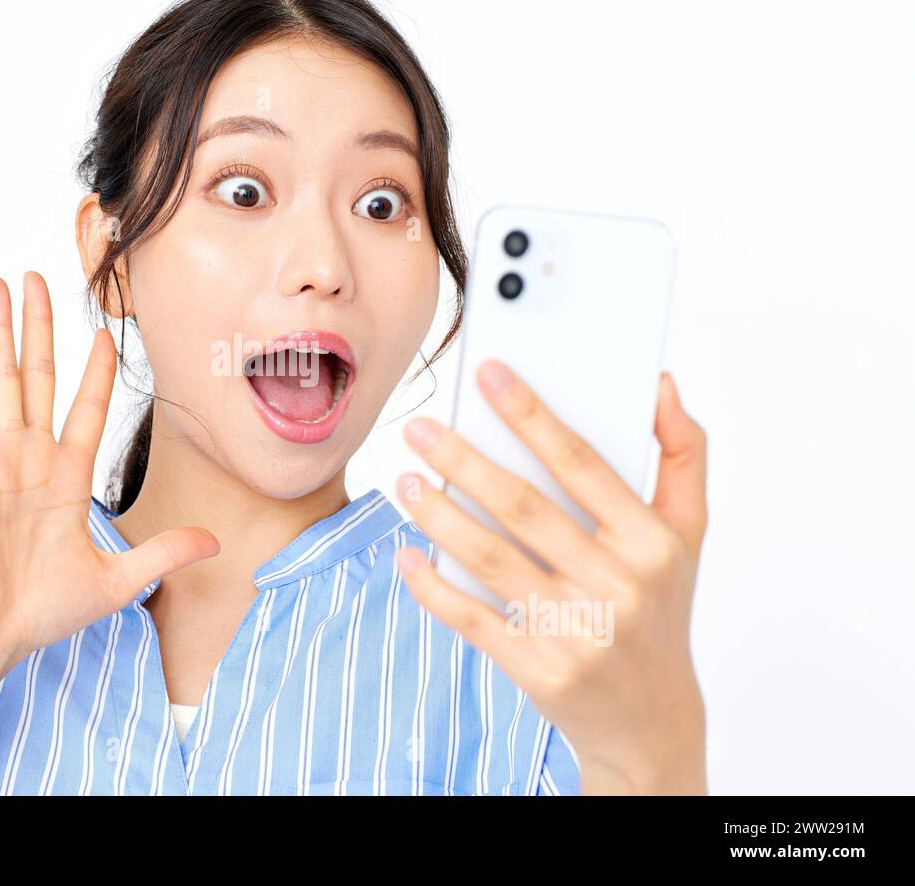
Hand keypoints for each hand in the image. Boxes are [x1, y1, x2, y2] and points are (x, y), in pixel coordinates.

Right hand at [0, 272, 219, 675]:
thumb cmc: (43, 613)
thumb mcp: (119, 581)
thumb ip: (165, 554)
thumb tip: (215, 542)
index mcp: (67, 478)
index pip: (88, 409)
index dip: (96, 371)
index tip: (103, 333)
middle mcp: (34, 460)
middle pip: (43, 377)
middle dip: (42, 326)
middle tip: (38, 277)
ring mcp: (0, 461)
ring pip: (4, 380)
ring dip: (0, 330)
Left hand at [394, 360, 708, 794]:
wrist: (650, 719)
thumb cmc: (659, 608)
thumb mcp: (687, 534)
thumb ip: (682, 454)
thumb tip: (660, 384)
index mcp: (652, 542)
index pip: (582, 463)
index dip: (532, 414)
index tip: (490, 374)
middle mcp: (619, 586)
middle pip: (524, 508)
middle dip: (464, 460)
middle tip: (419, 427)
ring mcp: (578, 632)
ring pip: (491, 559)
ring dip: (439, 516)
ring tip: (407, 480)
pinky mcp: (540, 670)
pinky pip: (472, 619)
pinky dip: (432, 586)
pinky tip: (405, 555)